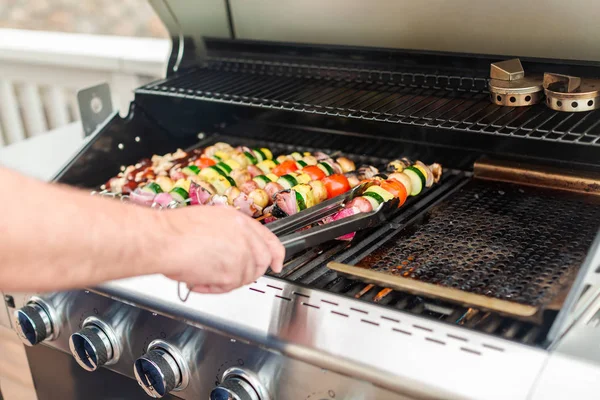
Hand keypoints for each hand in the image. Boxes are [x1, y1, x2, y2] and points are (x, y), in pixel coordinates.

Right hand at [156, 206, 284, 293]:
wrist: (163, 239)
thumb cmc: (174, 230)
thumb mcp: (209, 220)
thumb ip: (227, 233)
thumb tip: (229, 247)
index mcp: (238, 220)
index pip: (268, 239)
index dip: (275, 254)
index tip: (276, 263)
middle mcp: (244, 236)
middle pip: (261, 261)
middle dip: (248, 272)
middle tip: (229, 276)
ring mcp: (241, 254)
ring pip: (243, 277)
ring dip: (223, 280)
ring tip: (202, 273)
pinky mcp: (232, 272)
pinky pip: (227, 287)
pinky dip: (211, 288)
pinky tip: (197, 279)